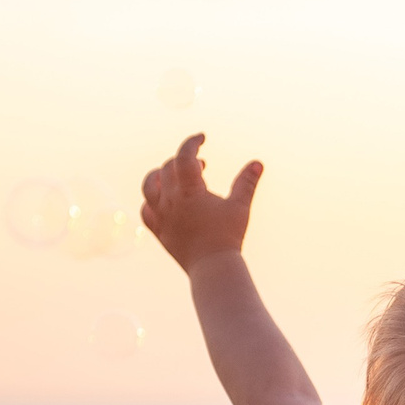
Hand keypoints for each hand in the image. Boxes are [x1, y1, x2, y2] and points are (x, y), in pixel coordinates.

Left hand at [140, 133, 263, 272]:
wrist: (213, 267)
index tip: (202, 138)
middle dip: (184, 160)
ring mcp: (162, 215)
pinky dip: (152, 201)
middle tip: (202, 164)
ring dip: (159, 175)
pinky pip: (146, 210)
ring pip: (149, 186)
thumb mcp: (240, 207)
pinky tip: (163, 200)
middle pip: (168, 168)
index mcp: (190, 191)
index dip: (192, 142)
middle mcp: (171, 200)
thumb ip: (247, 182)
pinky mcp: (159, 231)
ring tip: (172, 175)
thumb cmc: (228, 236)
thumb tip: (257, 163)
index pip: (184, 156)